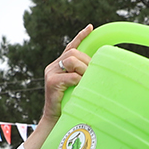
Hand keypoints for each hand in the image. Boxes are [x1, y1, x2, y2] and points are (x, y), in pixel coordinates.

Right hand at [22, 25, 93, 148]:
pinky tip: (81, 87)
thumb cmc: (68, 105)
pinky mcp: (52, 82)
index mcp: (59, 66)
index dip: (80, 37)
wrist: (55, 121)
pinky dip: (79, 80)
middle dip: (86, 61)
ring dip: (83, 69)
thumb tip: (98, 70)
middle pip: (73, 53)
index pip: (70, 47)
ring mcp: (51, 73)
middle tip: (93, 72)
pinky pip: (71, 76)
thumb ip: (83, 76)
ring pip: (71, 60)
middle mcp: (53, 67)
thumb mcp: (76, 87)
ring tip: (86, 80)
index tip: (90, 27)